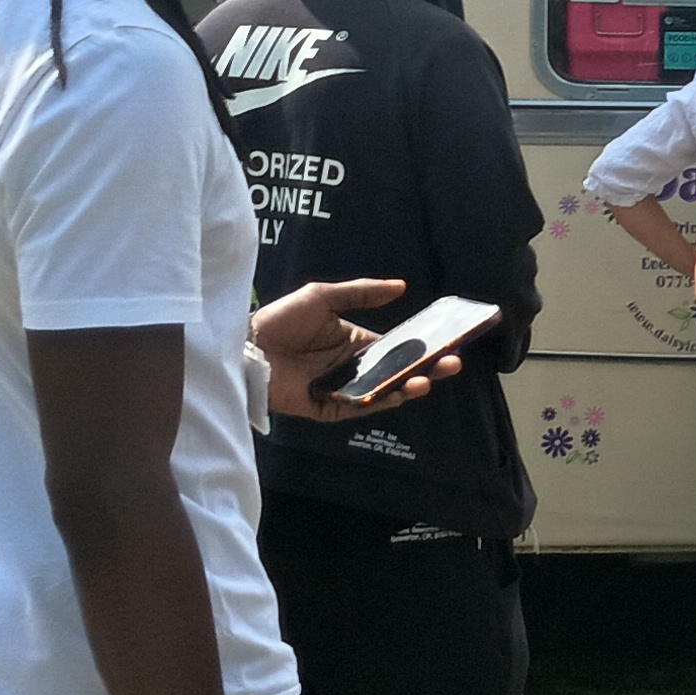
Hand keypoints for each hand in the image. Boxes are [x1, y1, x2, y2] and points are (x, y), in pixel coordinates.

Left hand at [255, 277, 463, 422]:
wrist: (244, 345)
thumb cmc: (281, 318)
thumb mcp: (323, 296)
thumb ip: (361, 293)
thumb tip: (401, 287)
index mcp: (355, 343)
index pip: (396, 348)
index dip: (420, 348)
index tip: (446, 342)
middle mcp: (352, 368)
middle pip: (396, 372)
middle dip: (425, 369)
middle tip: (451, 364)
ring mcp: (341, 389)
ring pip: (382, 392)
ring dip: (406, 388)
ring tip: (425, 381)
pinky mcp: (325, 407)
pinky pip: (357, 407)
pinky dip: (377, 403)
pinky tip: (395, 393)